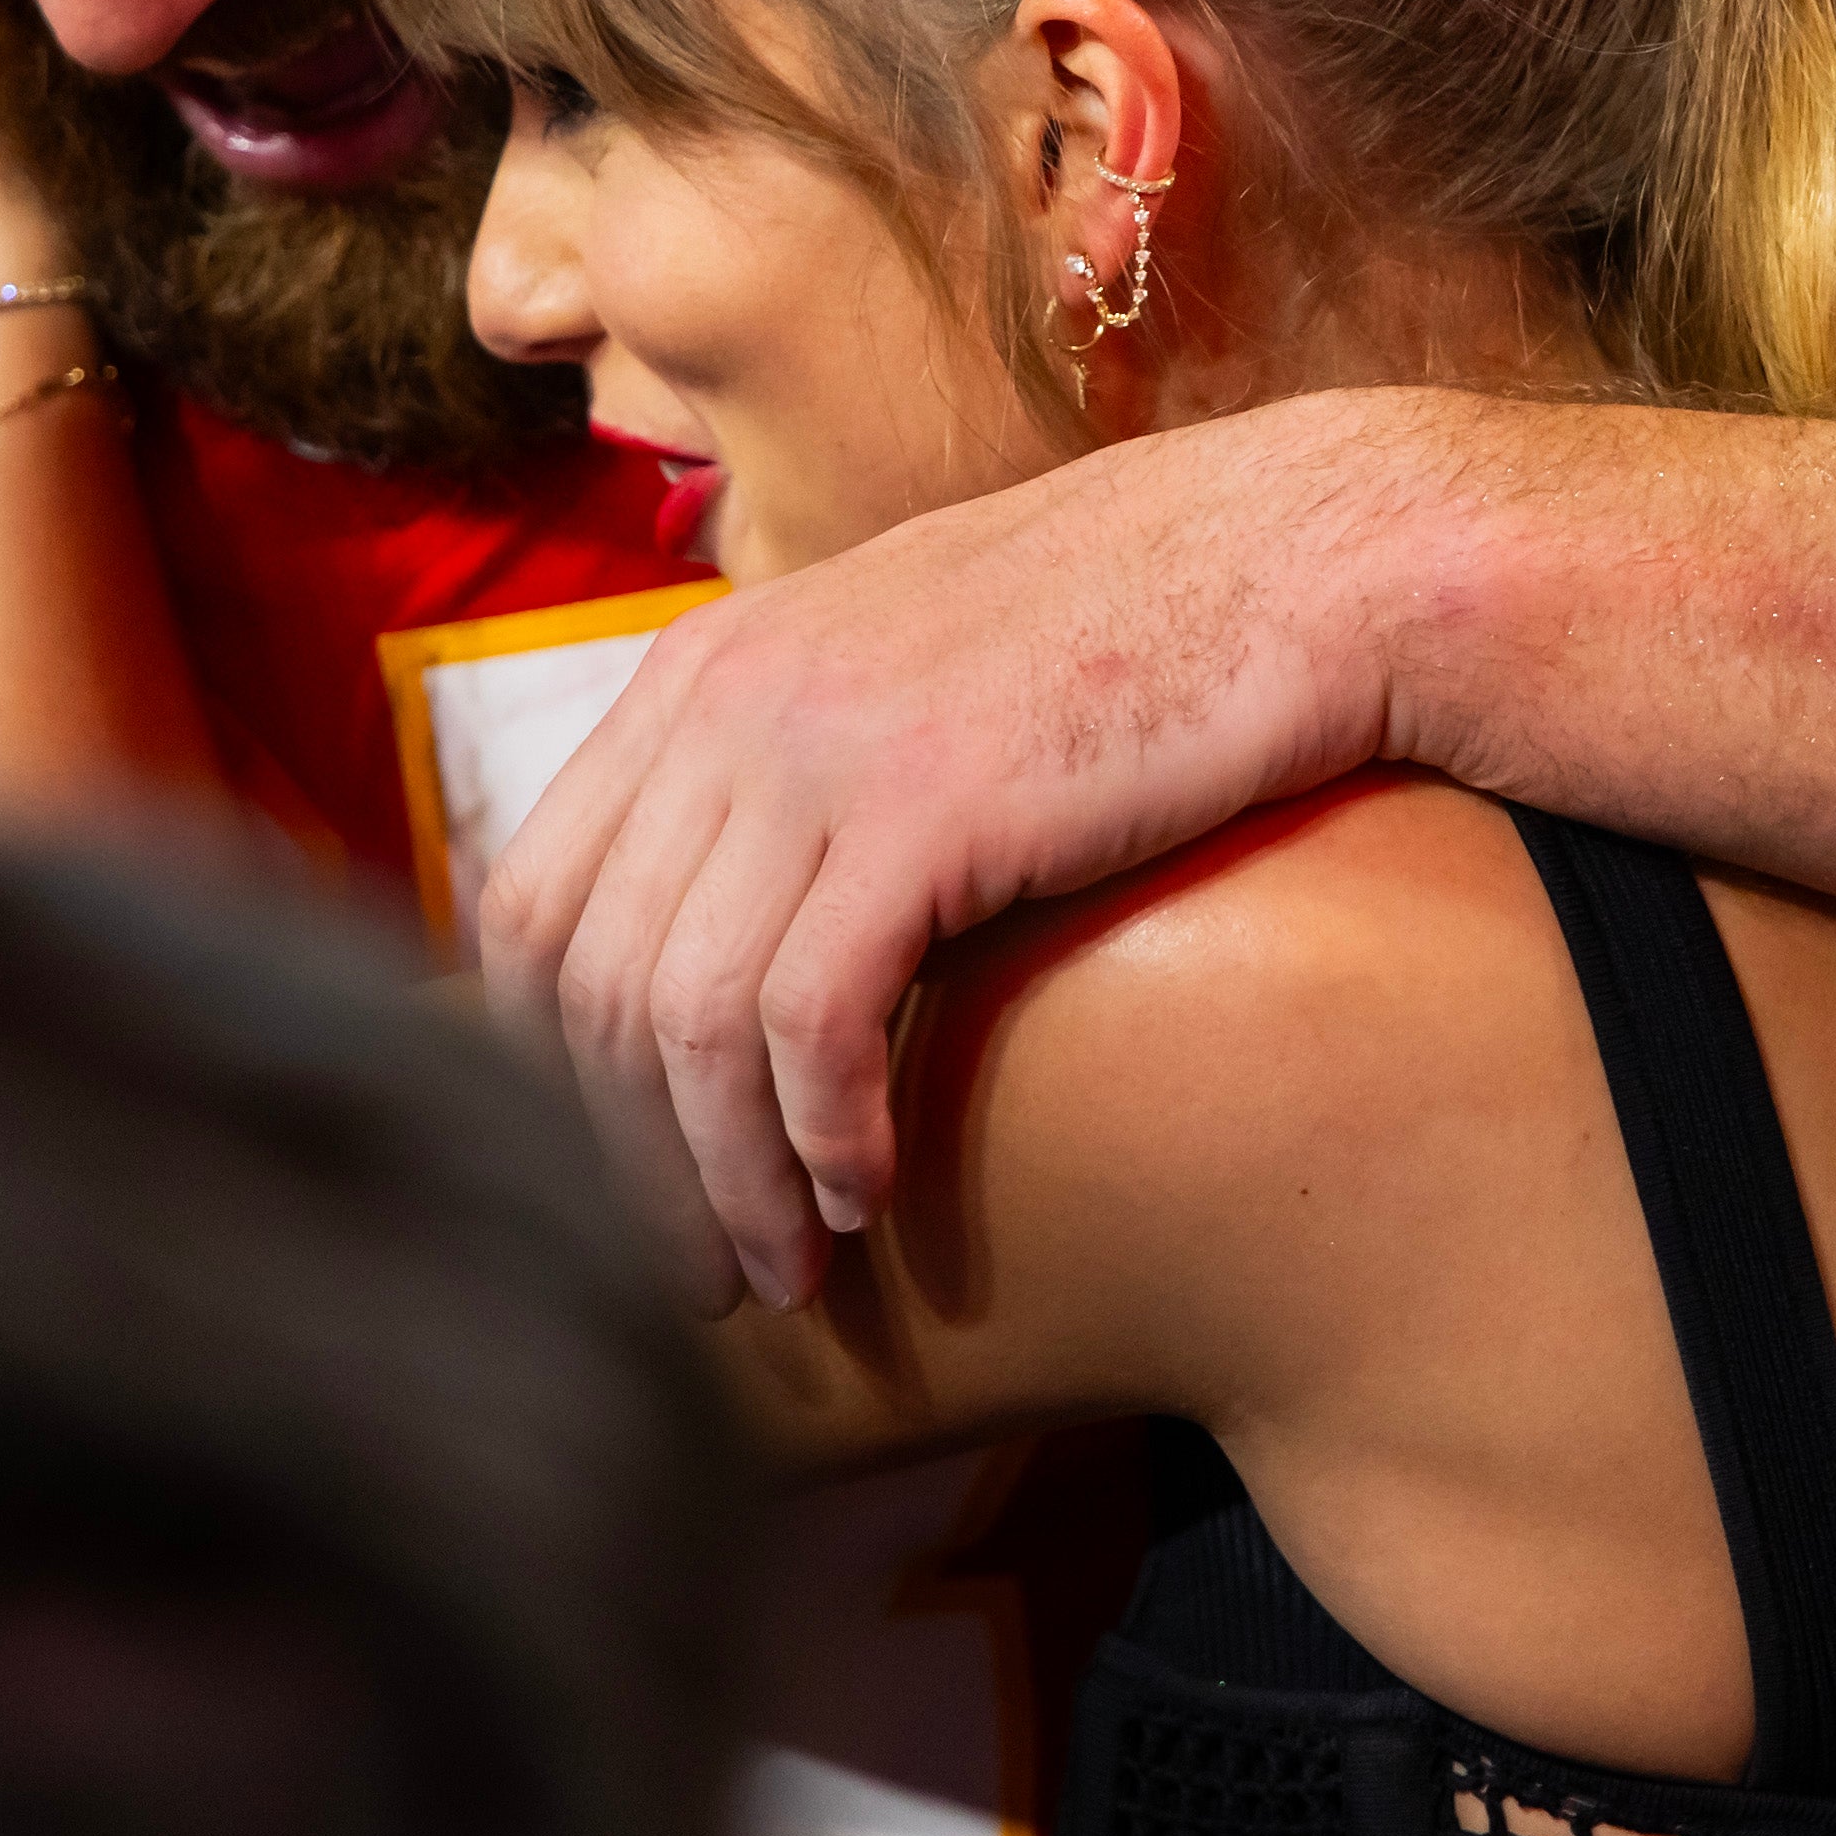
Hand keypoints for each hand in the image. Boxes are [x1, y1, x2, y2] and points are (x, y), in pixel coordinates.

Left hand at [478, 408, 1398, 1313]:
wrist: (1303, 556)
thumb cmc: (1129, 638)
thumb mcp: (907, 674)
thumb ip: (791, 771)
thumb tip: (713, 931)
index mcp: (703, 665)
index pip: (532, 901)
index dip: (545, 1075)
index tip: (616, 1184)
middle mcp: (728, 692)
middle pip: (581, 978)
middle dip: (617, 1158)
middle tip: (690, 1278)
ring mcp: (818, 738)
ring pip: (680, 1015)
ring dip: (721, 1179)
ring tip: (785, 1273)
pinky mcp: (929, 799)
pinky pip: (809, 1016)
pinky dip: (819, 1135)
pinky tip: (869, 1197)